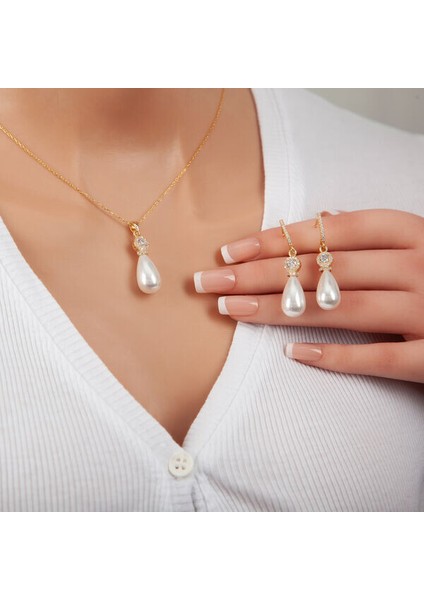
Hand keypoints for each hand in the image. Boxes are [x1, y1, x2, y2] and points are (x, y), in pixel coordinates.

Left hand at [193, 209, 423, 383]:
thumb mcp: (422, 242)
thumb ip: (379, 232)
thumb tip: (325, 213)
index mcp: (415, 232)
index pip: (331, 231)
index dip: (277, 239)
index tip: (229, 249)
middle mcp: (422, 265)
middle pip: (325, 269)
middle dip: (259, 273)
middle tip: (208, 282)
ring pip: (341, 309)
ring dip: (279, 310)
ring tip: (230, 311)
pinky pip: (382, 358)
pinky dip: (337, 357)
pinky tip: (294, 356)